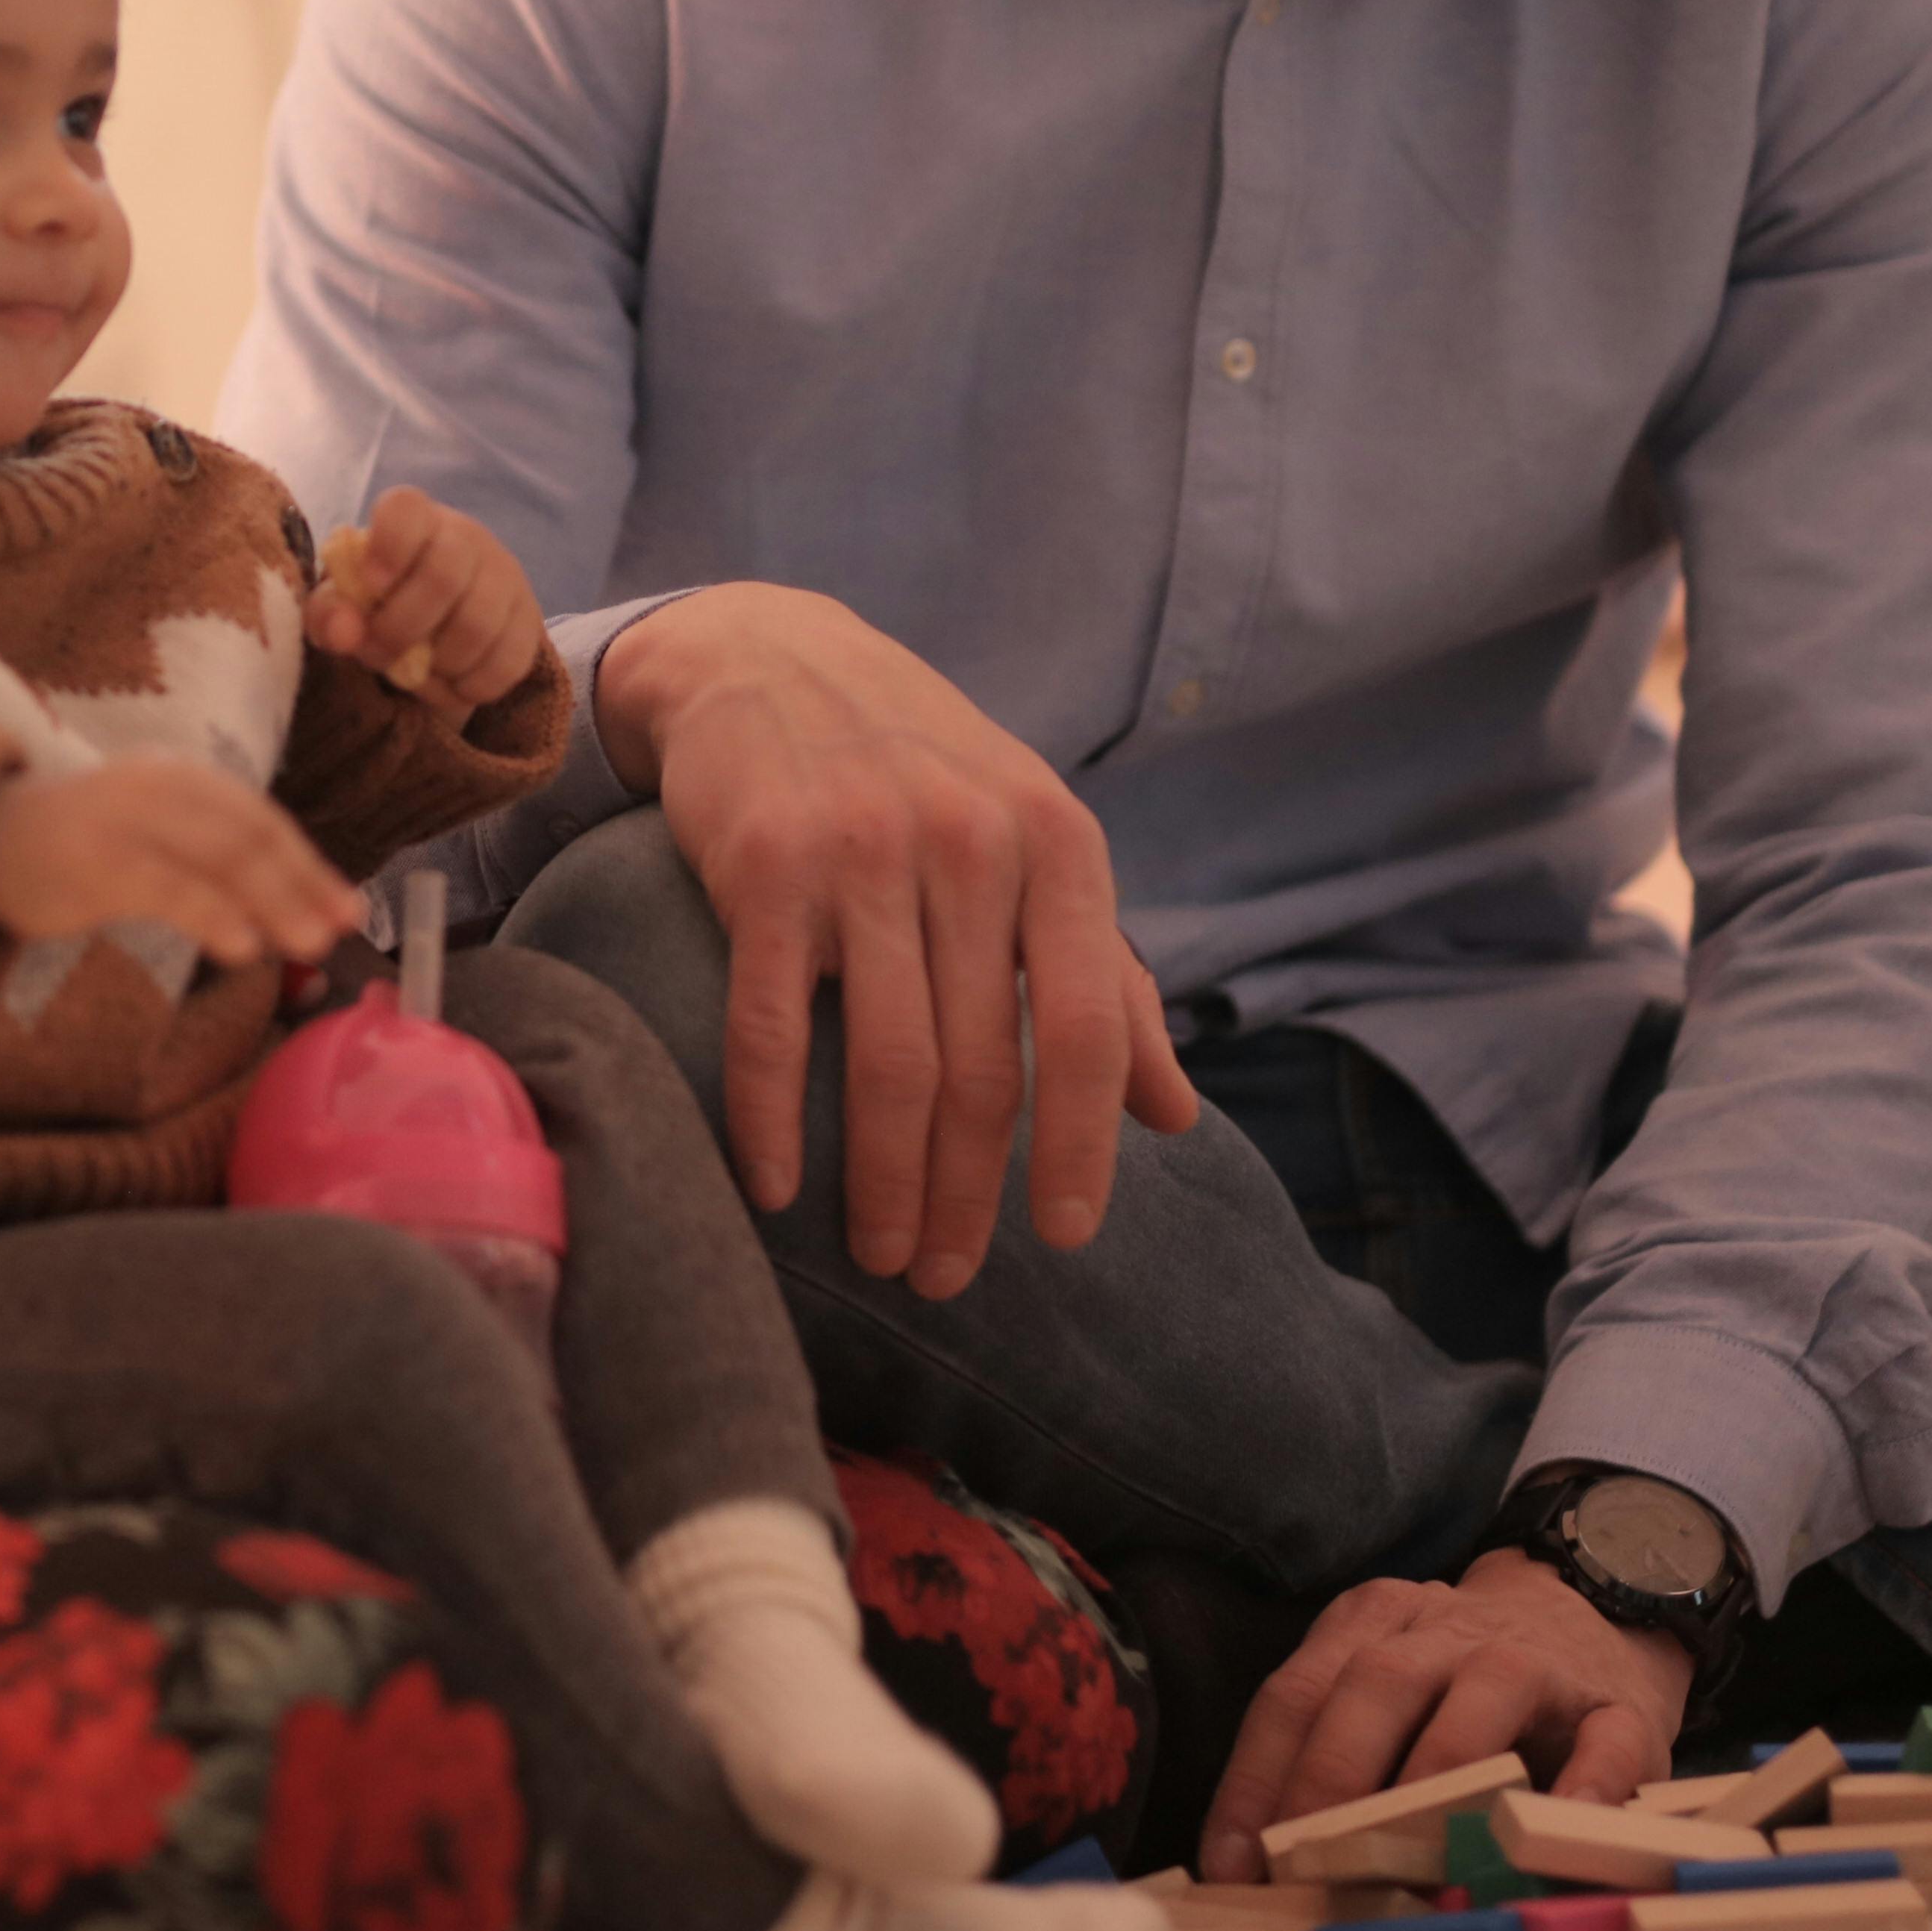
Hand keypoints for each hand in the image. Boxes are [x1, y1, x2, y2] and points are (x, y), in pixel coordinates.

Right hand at [0, 759, 361, 969]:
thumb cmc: (77, 844)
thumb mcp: (150, 830)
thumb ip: (209, 855)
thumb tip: (289, 902)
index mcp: (179, 777)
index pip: (258, 819)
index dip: (308, 863)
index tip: (350, 905)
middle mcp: (158, 787)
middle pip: (248, 835)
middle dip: (301, 884)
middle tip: (340, 930)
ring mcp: (125, 820)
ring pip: (219, 857)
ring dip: (273, 900)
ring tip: (309, 943)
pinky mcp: (95, 861)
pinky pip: (168, 888)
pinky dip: (213, 914)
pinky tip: (244, 945)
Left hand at [310, 489, 542, 718]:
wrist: (442, 618)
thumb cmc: (383, 600)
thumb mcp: (345, 604)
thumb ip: (330, 613)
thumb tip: (343, 632)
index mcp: (415, 519)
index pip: (407, 509)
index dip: (388, 546)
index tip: (372, 583)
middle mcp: (467, 538)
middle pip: (444, 575)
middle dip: (401, 628)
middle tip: (380, 653)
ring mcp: (506, 577)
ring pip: (478, 625)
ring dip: (437, 664)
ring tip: (416, 672)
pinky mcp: (529, 622)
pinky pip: (506, 662)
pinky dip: (471, 686)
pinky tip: (451, 683)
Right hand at [591, 584, 1198, 1294]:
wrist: (765, 654)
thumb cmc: (918, 769)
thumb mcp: (1034, 845)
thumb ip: (1105, 977)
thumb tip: (1171, 1116)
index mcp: (1056, 845)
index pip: (1090, 1028)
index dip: (1081, 1147)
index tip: (1062, 1236)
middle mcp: (967, 846)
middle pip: (982, 1068)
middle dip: (966, 1194)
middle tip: (943, 1276)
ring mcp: (861, 856)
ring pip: (887, 1065)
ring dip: (882, 1184)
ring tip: (878, 1255)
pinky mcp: (760, 867)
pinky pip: (771, 1026)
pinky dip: (772, 1123)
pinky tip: (776, 1191)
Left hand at [1193, 1553, 1696, 1882]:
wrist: (1596, 1618)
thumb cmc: (1465, 1686)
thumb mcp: (1390, 1693)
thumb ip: (1334, 1750)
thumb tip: (1256, 1864)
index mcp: (1374, 1629)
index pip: (1295, 1694)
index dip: (1256, 1779)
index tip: (1229, 1863)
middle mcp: (1448, 1632)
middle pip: (1377, 1682)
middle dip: (1332, 1774)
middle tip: (1304, 1860)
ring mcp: (1538, 1663)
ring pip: (1486, 1694)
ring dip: (1443, 1774)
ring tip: (1413, 1859)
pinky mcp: (1619, 1709)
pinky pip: (1604, 1744)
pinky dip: (1586, 1785)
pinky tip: (1554, 1828)